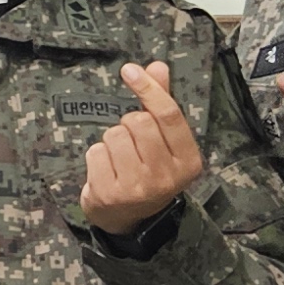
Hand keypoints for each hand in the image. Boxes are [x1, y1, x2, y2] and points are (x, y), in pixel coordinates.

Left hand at [80, 61, 203, 236]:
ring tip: (120, 158)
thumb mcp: (164, 142)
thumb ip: (161, 103)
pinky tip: (107, 170)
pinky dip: (97, 155)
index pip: (168, 115)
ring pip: (114, 135)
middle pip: (139, 122)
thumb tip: (158, 66)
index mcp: (187, 162)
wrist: (129, 218)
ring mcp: (137, 189)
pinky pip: (95, 152)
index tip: (129, 70)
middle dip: (129, 123)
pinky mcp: (109, 194)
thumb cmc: (149, 170)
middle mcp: (166, 178)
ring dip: (112, 140)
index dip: (149, 88)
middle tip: (132, 142)